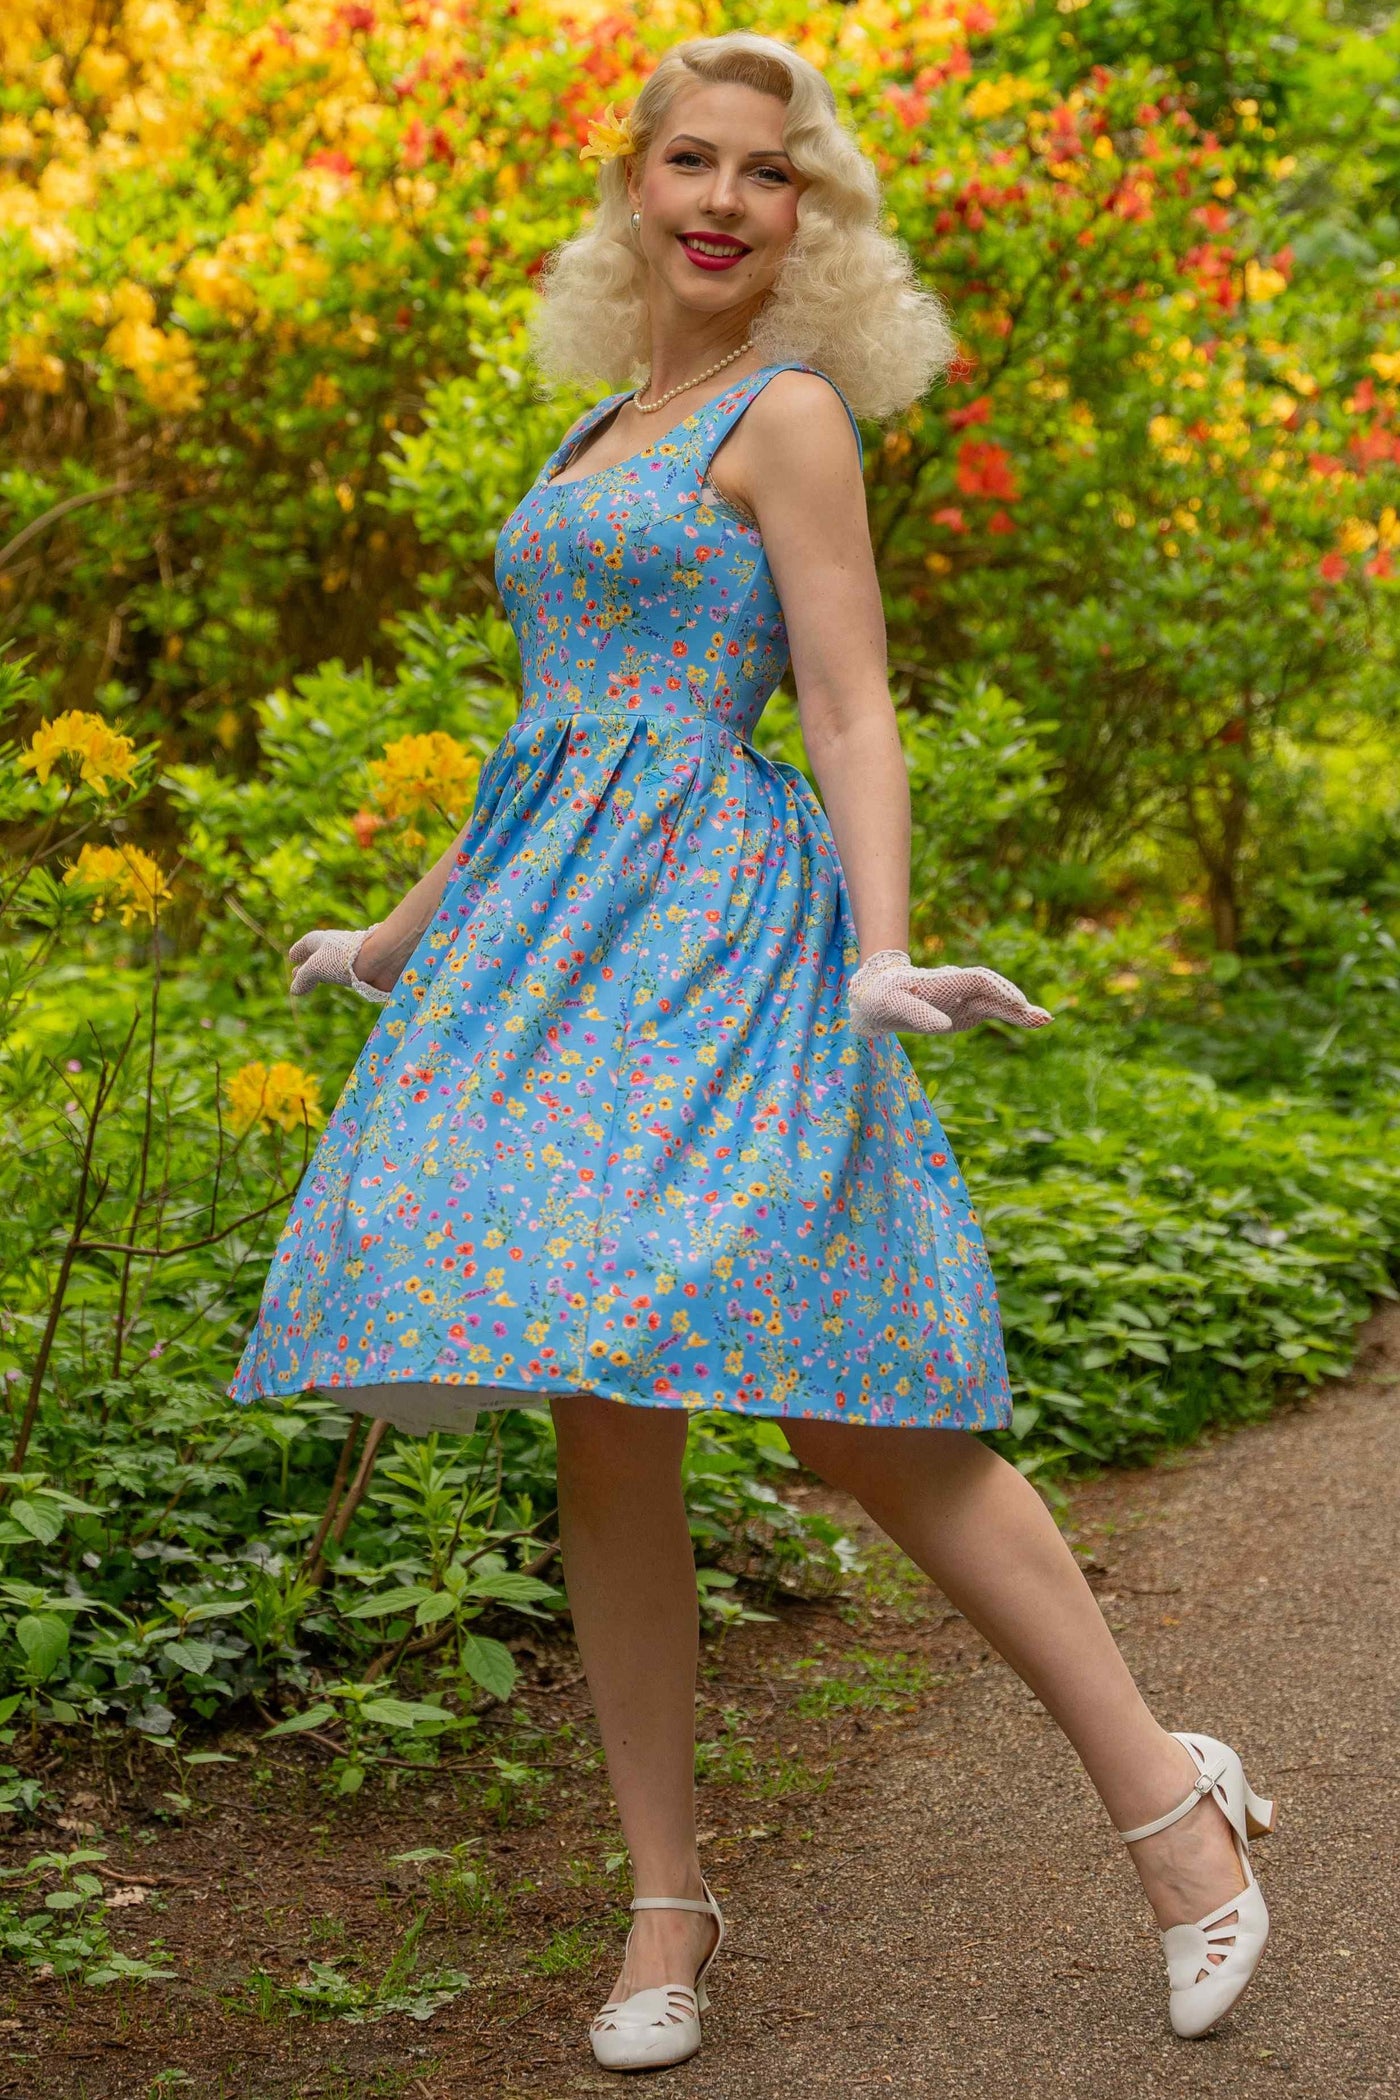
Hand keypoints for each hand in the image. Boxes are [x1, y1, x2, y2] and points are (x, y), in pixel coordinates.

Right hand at [288, 924, 392, 1005]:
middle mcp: (335, 946)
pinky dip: (337, 977)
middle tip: (297, 973)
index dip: (299, 951)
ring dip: (323, 972)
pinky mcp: (362, 969)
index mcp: (321, 940)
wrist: (380, 959)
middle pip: (318, 955)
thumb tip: (295, 990)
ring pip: (332, 964)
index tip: (292, 958)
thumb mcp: (315, 968)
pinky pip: (345, 973)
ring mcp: (349, 957)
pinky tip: (338, 982)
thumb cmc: (344, 958)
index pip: (307, 944)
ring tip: (317, 980)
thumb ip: (304, 979)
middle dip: (307, 964)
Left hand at [847, 949, 1051, 1038]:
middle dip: (1016, 1003)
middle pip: (993, 991)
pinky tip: (1032, 1021)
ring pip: (997, 1003)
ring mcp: (965, 999)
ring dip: (1020, 1012)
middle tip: (1043, 1018)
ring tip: (1045, 1020)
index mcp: (943, 982)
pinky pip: (994, 1012)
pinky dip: (1013, 1017)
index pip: (977, 981)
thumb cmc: (883, 997)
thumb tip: (944, 1026)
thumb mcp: (891, 1006)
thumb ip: (916, 1014)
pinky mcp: (967, 1011)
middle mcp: (959, 987)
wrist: (879, 994)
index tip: (1015, 1003)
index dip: (998, 989)